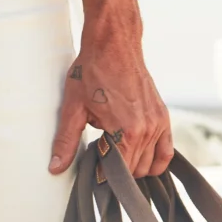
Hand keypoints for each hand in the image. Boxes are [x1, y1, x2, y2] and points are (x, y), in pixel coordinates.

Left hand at [50, 28, 172, 178]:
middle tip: (99, 159)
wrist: (113, 45)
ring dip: (133, 166)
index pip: (117, 172)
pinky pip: (166, 151)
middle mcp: (147, 130)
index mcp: (126, 131)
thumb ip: (66, 141)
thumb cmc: (91, 72)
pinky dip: (155, 160)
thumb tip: (55, 167)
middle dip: (117, 171)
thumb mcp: (73, 108)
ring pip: (150, 165)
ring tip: (113, 152)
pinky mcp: (163, 117)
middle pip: (135, 171)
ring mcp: (158, 123)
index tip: (91, 172)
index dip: (102, 176)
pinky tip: (140, 159)